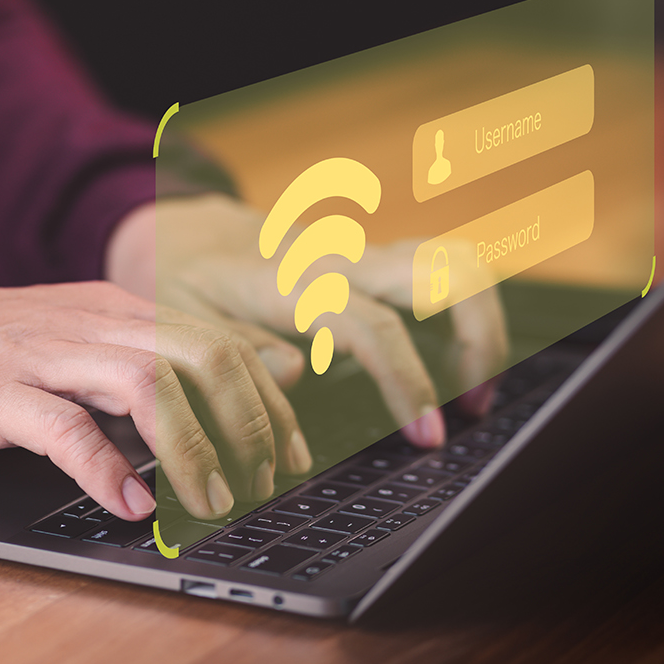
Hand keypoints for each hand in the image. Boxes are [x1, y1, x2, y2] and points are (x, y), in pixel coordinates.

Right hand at [0, 279, 311, 521]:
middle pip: (200, 354)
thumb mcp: (75, 343)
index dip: (268, 400)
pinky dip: (104, 468)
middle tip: (269, 481)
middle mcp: (88, 321)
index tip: (294, 454)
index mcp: (114, 309)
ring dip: (193, 447)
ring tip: (217, 500)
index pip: (219, 340)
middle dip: (250, 421)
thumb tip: (250, 375)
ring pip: (144, 384)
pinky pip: (59, 427)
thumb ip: (153, 358)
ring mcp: (39, 353)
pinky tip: (130, 505)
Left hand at [116, 195, 509, 446]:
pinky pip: (439, 271)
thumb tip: (296, 372)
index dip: (409, 380)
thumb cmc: (182, 279)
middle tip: (476, 407)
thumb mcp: (181, 317)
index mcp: (294, 280)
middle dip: (479, 338)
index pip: (373, 324)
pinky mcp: (375, 261)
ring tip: (476, 392)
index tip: (428, 432)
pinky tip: (456, 367)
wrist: (184, 230)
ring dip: (482, 322)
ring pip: (453, 263)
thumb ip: (237, 346)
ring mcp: (364, 255)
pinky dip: (465, 313)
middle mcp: (342, 260)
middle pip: (442, 273)